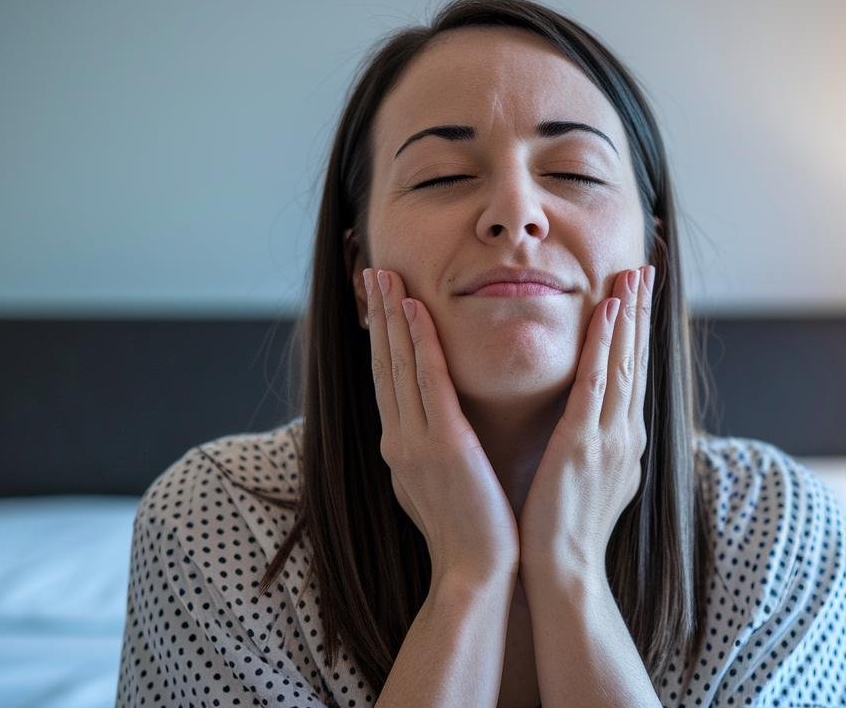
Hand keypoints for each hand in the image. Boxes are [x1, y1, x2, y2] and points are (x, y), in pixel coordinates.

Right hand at [363, 267, 520, 582]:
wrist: (475, 573)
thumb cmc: (467, 534)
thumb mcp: (437, 486)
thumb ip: (430, 453)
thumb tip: (427, 432)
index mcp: (399, 448)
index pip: (387, 380)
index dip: (380, 338)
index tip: (377, 302)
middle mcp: (398, 439)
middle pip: (384, 364)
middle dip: (376, 316)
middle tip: (371, 272)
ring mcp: (416, 441)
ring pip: (399, 365)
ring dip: (390, 317)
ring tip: (384, 276)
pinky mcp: (443, 444)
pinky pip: (428, 382)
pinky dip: (418, 344)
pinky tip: (413, 311)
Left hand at [517, 264, 654, 582]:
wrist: (563, 569)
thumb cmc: (566, 529)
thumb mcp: (590, 479)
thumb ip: (595, 446)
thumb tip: (593, 426)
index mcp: (623, 440)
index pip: (630, 374)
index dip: (636, 332)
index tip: (638, 295)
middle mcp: (625, 433)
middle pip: (635, 360)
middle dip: (641, 313)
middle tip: (645, 269)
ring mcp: (610, 437)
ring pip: (622, 362)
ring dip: (628, 316)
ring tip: (633, 275)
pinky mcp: (585, 443)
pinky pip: (597, 383)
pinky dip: (605, 345)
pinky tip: (608, 313)